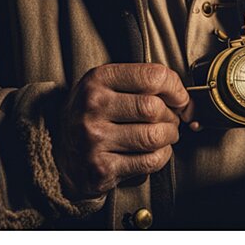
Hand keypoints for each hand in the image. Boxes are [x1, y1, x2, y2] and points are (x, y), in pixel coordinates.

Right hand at [56, 63, 193, 201]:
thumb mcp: (107, 85)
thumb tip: (185, 98)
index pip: (153, 76)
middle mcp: (93, 107)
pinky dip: (162, 156)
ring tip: (164, 134)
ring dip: (169, 136)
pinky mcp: (102, 168)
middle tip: (170, 119)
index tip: (180, 97)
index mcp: (98, 79)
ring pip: (154, 136)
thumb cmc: (93, 113)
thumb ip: (142, 82)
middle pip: (155, 108)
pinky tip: (155, 150)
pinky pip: (149, 161)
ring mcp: (95, 139)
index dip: (176, 88)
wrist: (59, 150)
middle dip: (172, 115)